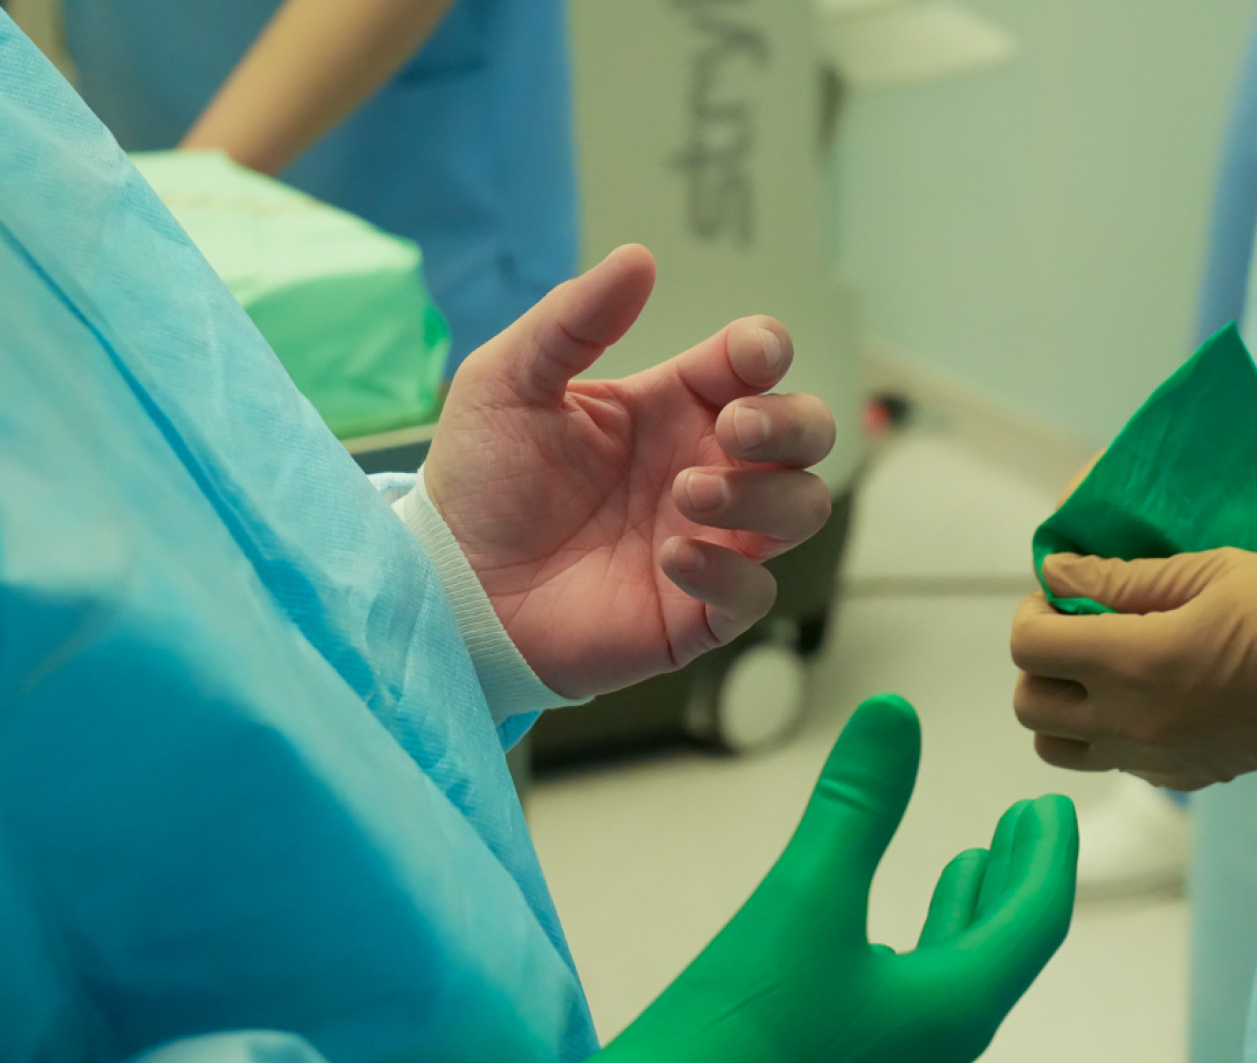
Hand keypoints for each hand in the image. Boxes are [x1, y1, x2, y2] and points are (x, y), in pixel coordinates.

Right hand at [384, 696, 1078, 1062]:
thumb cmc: (736, 1037)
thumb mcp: (804, 897)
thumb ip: (856, 805)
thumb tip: (898, 714)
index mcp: (952, 1010)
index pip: (1035, 920)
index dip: (1049, 856)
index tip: (1051, 806)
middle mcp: (936, 1051)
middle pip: (1001, 951)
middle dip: (1014, 879)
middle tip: (1028, 824)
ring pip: (952, 980)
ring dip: (964, 915)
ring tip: (966, 865)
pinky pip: (908, 1005)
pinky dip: (916, 950)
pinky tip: (878, 938)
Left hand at [423, 245, 834, 697]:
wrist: (451, 585)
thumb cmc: (481, 480)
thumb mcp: (507, 381)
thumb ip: (573, 320)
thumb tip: (639, 258)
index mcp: (672, 407)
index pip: (753, 366)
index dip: (766, 351)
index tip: (750, 355)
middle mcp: (704, 467)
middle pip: (806, 434)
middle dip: (790, 424)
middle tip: (733, 430)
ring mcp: (710, 540)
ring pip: (802, 509)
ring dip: (763, 496)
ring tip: (687, 496)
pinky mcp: (696, 610)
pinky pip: (757, 591)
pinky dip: (729, 573)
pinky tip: (670, 559)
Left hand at [1012, 550, 1256, 871]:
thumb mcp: (1212, 570)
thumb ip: (1122, 577)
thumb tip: (1057, 575)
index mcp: (1134, 662)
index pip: (1028, 647)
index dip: (1034, 612)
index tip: (1066, 593)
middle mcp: (1129, 720)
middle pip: (1027, 705)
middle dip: (1038, 663)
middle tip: (1079, 629)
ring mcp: (1150, 759)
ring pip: (1055, 746)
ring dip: (1062, 706)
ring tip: (1102, 669)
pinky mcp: (1175, 779)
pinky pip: (1106, 762)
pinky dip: (1102, 732)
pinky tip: (1143, 695)